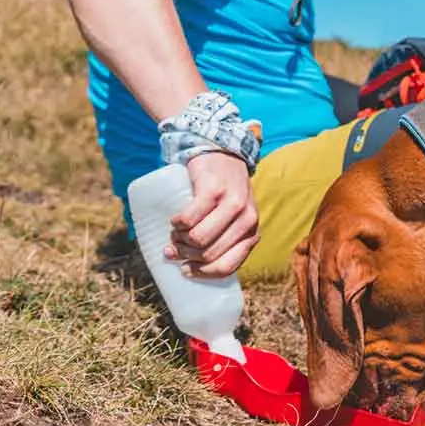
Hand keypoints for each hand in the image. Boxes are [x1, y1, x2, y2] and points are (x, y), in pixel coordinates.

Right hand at [165, 151, 259, 277]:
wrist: (223, 153)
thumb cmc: (224, 191)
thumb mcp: (234, 216)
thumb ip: (226, 237)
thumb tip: (194, 264)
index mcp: (251, 231)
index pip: (228, 265)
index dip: (203, 272)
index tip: (186, 269)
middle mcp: (246, 219)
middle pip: (209, 253)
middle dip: (185, 255)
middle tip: (173, 248)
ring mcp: (231, 204)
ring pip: (198, 239)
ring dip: (179, 240)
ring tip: (175, 233)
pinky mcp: (213, 190)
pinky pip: (189, 219)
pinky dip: (177, 223)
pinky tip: (175, 220)